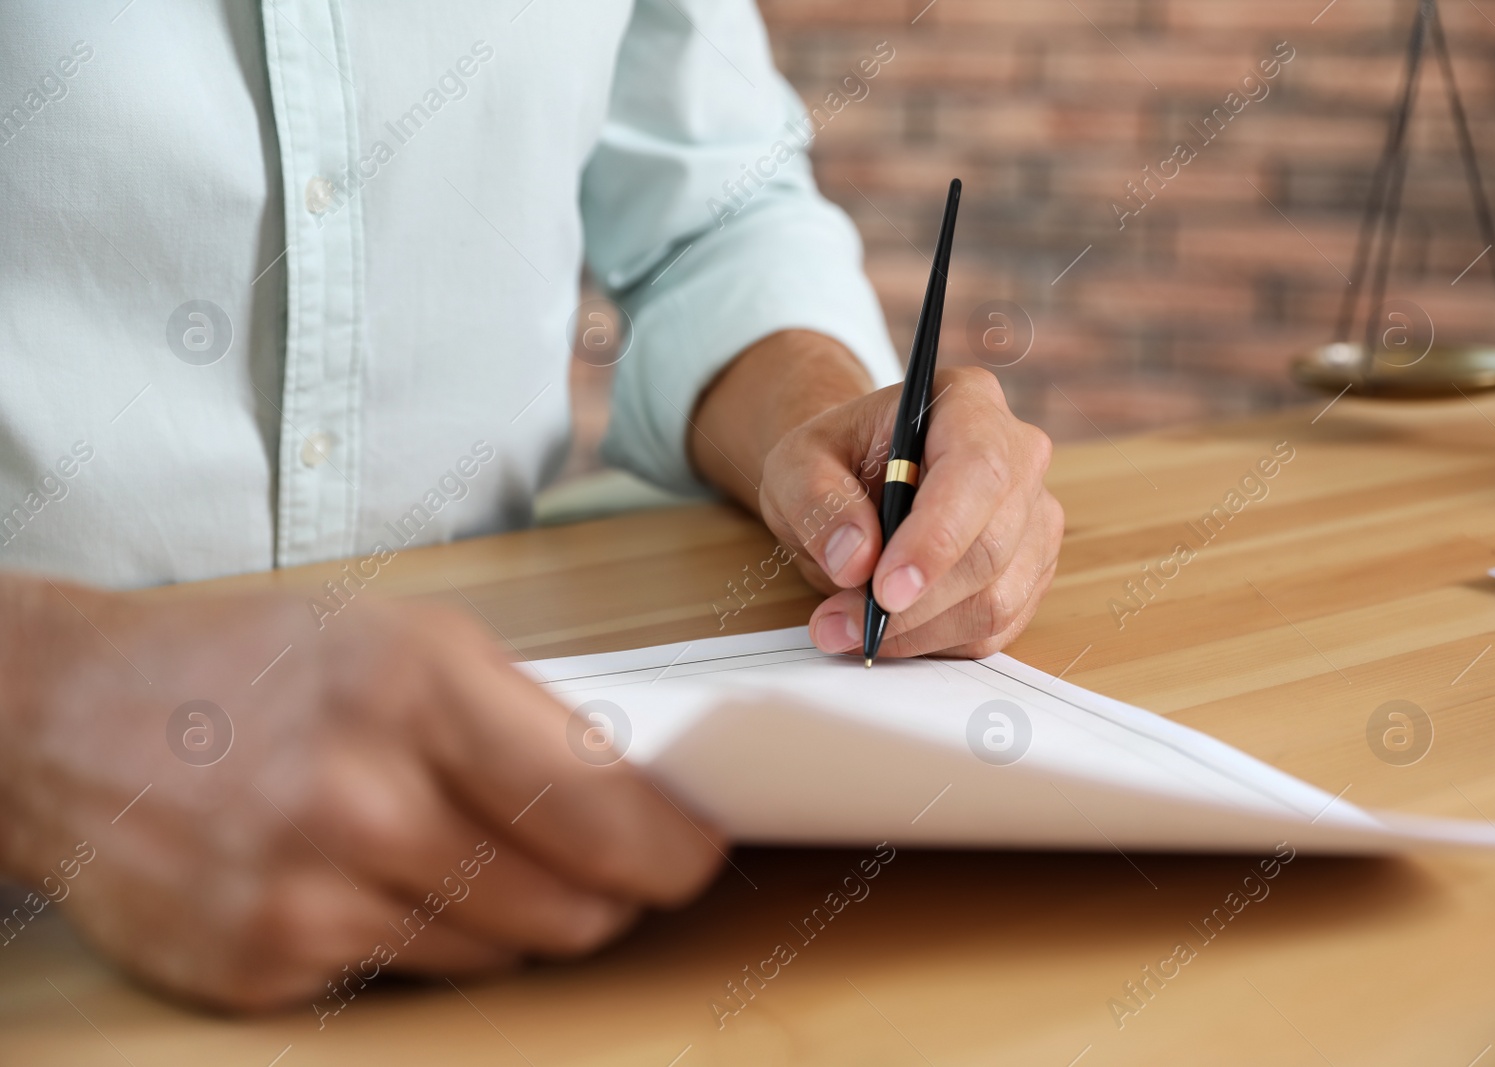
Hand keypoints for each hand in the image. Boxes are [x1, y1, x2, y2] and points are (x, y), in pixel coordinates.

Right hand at [0, 578, 723, 1011]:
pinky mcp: (262, 968)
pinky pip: (412, 980)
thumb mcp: (399, 636)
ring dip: (517, 918)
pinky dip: (425, 942)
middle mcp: (366, 798)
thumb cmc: (248, 662)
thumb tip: (634, 796)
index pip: (604, 807)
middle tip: (605, 866)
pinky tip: (376, 883)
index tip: (696, 852)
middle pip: (572, 905)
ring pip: (503, 953)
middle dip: (611, 894)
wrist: (61, 717)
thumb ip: (519, 716)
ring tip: (466, 854)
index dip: (674, 848)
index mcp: (419, 687)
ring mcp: (309, 895)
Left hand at [760, 366, 1061, 657]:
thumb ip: (818, 501)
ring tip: (849, 630)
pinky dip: (936, 642)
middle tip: (841, 624)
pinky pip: (996, 627)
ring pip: (997, 598)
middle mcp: (1018, 455)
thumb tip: (855, 559)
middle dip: (914, 602)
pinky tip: (889, 631)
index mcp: (968, 404)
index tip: (884, 591)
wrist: (853, 480)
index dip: (937, 538)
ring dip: (918, 631)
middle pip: (992, 546)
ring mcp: (1033, 518)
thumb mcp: (797, 465)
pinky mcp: (1029, 572)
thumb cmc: (833, 461)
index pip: (978, 471)